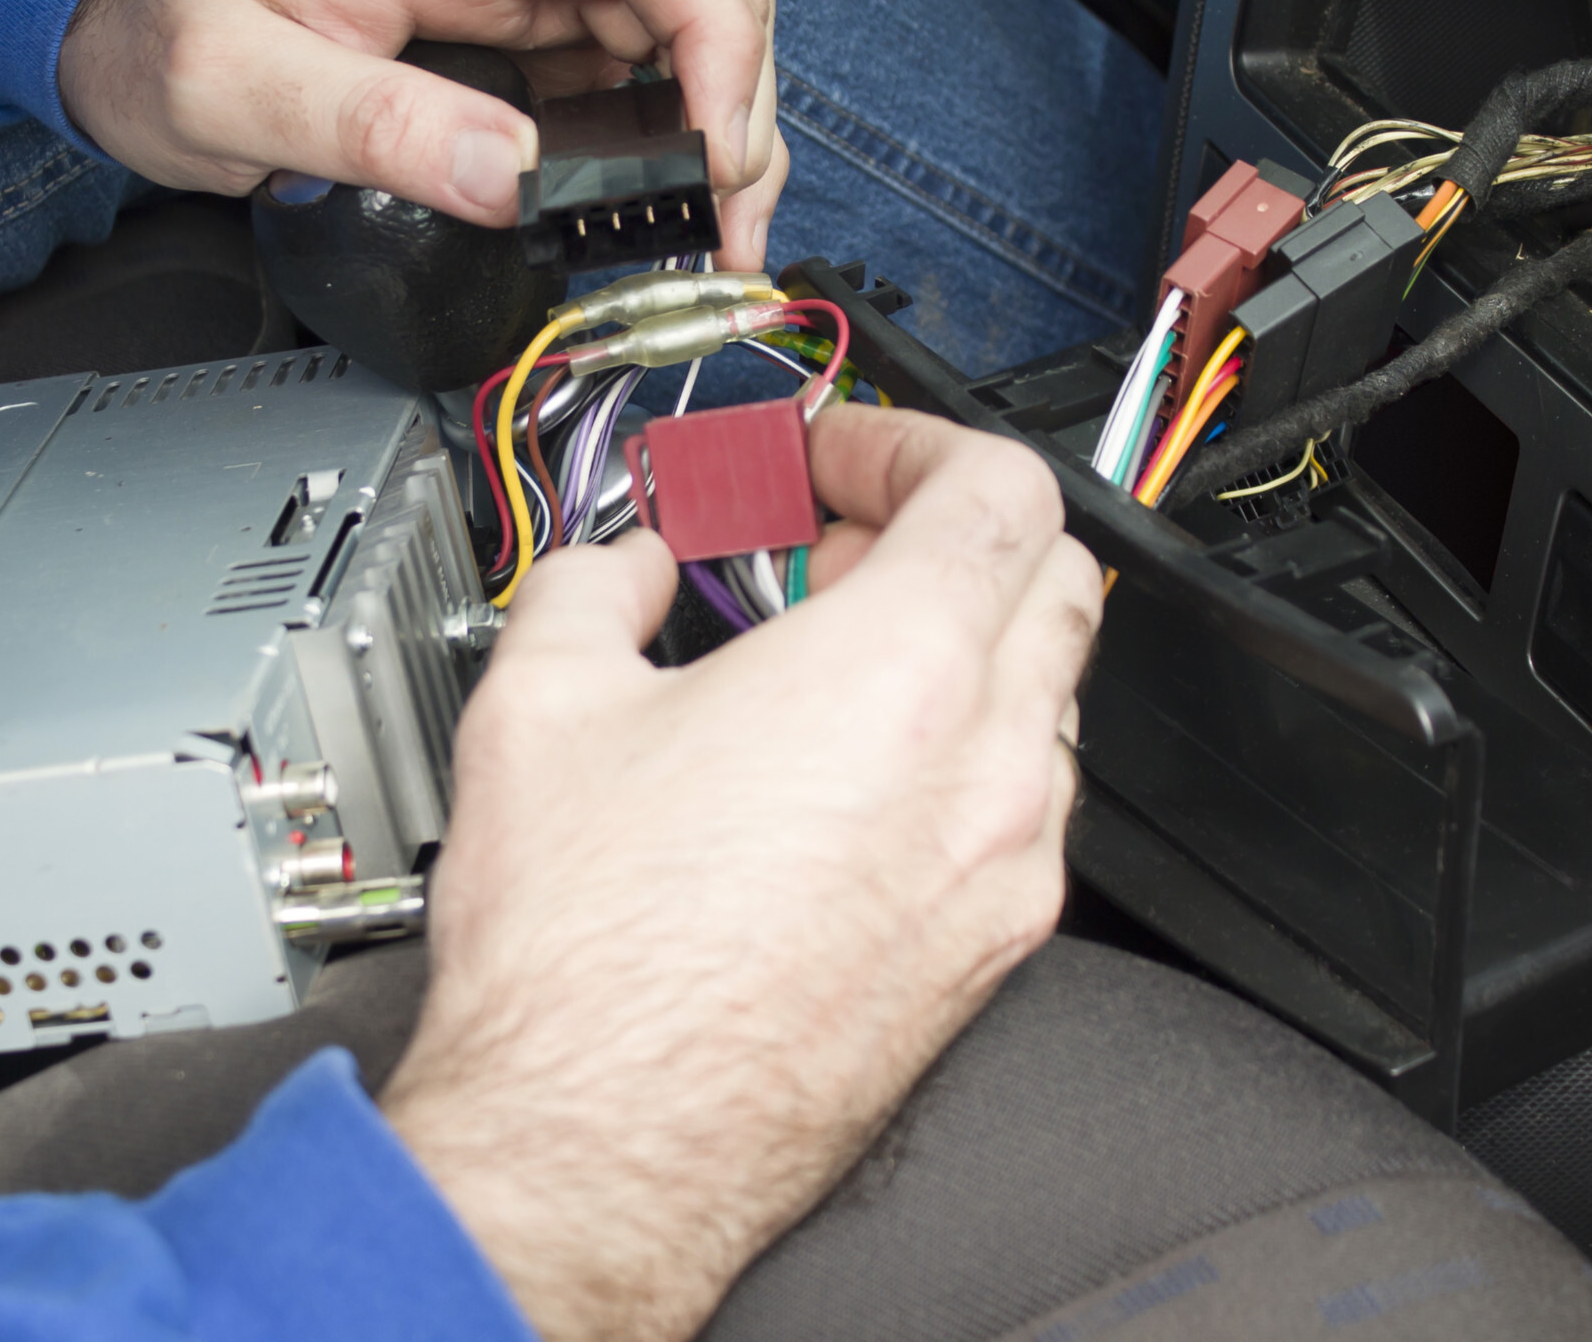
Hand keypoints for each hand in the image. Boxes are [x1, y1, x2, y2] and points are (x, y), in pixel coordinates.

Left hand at [56, 0, 788, 271]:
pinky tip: (663, 214)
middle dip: (737, 97)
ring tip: (711, 231)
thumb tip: (505, 179)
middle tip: (722, 214)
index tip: (712, 141)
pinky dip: (671, 151)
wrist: (111, 11)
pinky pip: (629, 86)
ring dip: (720, 131)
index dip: (711, 29)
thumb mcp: (232, 85)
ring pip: (678, 38)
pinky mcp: (512, 60)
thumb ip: (369, 124)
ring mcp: (514, 6)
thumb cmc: (160, 22)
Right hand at [383, 406, 1097, 1341]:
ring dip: (963, 641)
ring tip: (830, 658)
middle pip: (1053, 576)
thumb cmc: (583, 962)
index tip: (836, 461)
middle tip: (832, 541)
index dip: (910, 442)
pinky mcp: (989, 954)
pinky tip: (847, 774)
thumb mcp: (538, 701)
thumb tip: (621, 562)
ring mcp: (1003, 871)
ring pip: (1048, 695)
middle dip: (948, 529)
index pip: (997, 488)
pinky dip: (963, 750)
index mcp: (897, 674)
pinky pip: (1023, 805)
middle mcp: (983, 769)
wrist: (597, 1149)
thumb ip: (595, 578)